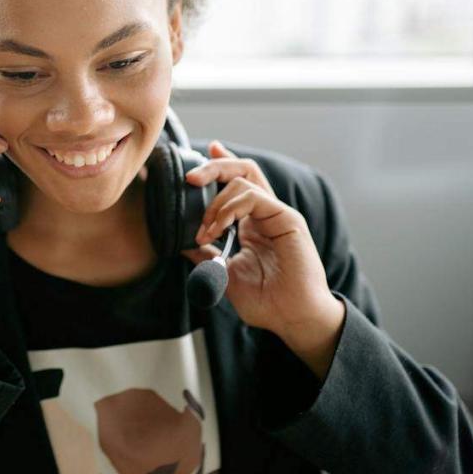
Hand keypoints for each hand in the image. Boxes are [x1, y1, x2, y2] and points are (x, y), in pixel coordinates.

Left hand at [181, 141, 343, 353]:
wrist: (293, 319)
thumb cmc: (267, 302)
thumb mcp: (225, 275)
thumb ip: (205, 256)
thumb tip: (180, 243)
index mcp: (253, 223)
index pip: (237, 183)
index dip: (220, 165)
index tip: (202, 154)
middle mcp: (266, 213)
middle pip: (241, 170)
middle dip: (212, 167)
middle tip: (189, 179)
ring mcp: (277, 214)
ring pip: (244, 178)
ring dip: (215, 202)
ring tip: (205, 231)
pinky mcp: (287, 220)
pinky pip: (254, 197)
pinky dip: (229, 208)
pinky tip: (217, 229)